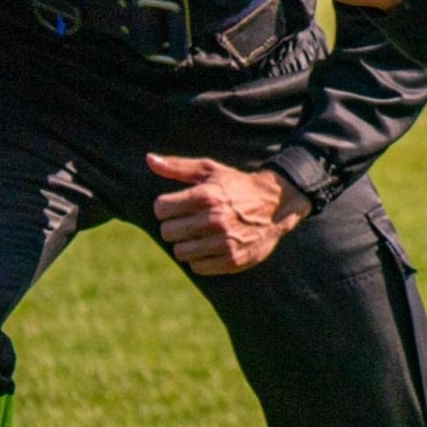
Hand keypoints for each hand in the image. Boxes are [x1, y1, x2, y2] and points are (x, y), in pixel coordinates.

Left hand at [149, 154, 309, 274]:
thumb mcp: (210, 171)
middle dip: (174, 226)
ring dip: (186, 244)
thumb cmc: (237, 185)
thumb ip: (178, 166)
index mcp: (206, 196)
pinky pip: (197, 267)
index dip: (165, 207)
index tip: (177, 206)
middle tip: (189, 221)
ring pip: (180, 251)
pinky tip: (211, 246)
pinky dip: (200, 259)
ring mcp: (224, 241)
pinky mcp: (232, 259)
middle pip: (168, 232)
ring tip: (199, 234)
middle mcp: (214, 219)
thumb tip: (149, 160)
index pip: (161, 208)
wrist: (277, 203)